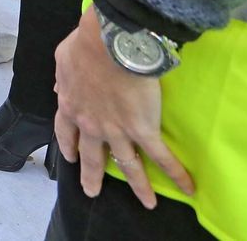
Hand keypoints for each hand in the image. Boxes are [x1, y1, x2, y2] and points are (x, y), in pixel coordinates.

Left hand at [54, 8, 194, 208]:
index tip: (70, 157)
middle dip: (92, 176)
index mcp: (70, 105)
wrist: (111, 44)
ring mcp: (117, 131)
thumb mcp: (64, 60)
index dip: (68, 146)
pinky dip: (176, 173)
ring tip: (146, 202)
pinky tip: (188, 187)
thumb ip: (63, 78)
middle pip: (91, 156)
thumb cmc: (87, 45)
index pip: (65, 132)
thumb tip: (59, 88)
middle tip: (92, 191)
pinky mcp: (143, 130)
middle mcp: (91, 125)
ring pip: (128, 164)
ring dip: (139, 185)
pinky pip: (161, 157)